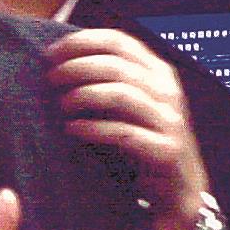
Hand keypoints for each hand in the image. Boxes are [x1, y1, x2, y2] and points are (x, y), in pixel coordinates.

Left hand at [45, 29, 210, 229]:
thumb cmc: (144, 137)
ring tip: (61, 104)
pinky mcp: (165, 150)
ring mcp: (169, 121)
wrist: (179, 188)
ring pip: (120, 94)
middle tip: (50, 78)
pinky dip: (92, 128)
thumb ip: (107, 77)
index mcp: (158, 71)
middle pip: (115, 65)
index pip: (118, 40)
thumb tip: (58, 56)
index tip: (51, 53)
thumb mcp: (130, 101)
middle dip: (76, 67)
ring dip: (83, 95)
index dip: (81, 42)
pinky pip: (123, 133)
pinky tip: (73, 128)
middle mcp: (167, 91)